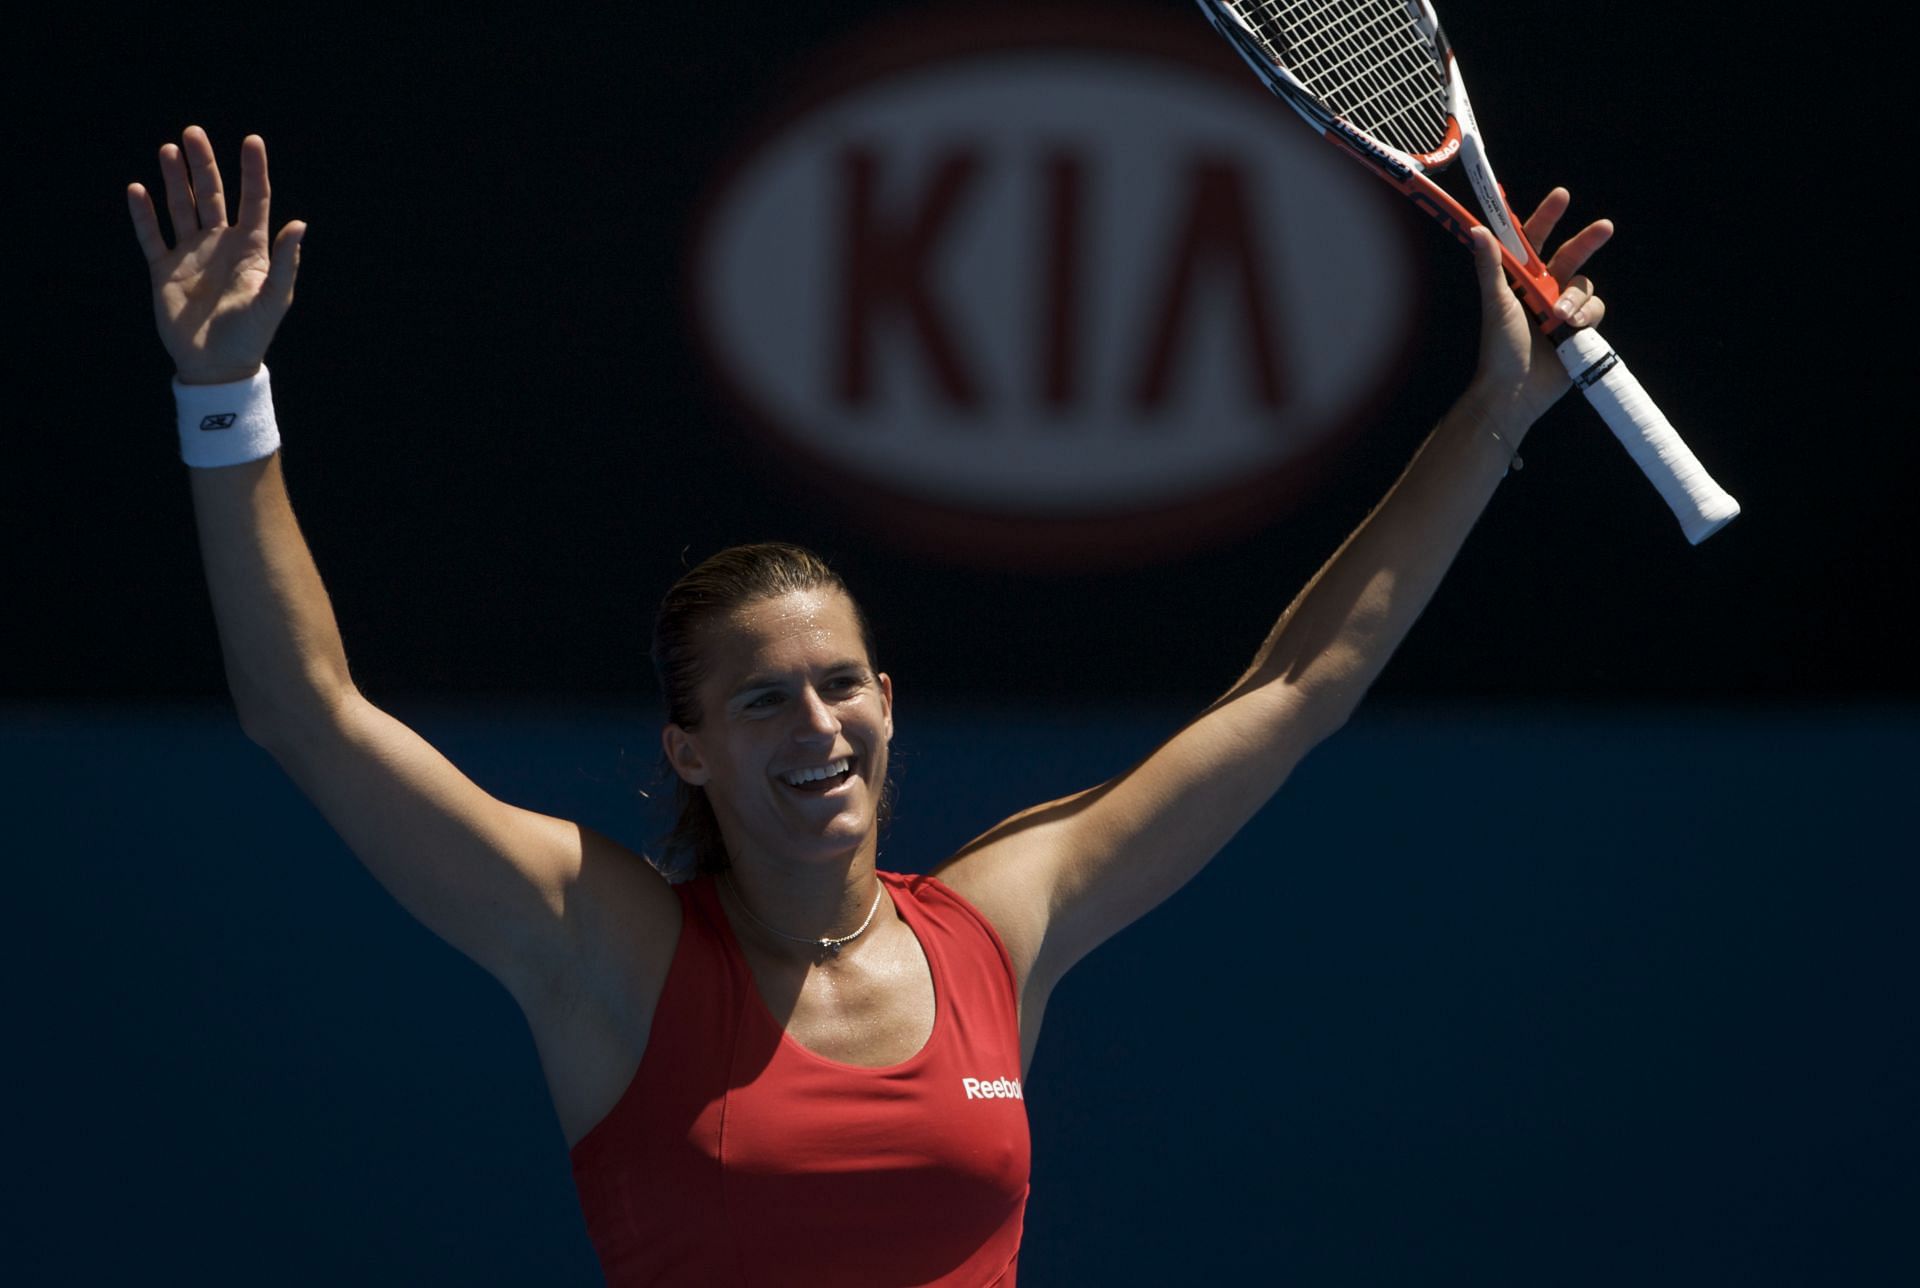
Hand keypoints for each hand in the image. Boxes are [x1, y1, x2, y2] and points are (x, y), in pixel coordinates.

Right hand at [128, 126, 304, 384]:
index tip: (251, 140)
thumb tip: (300, 224)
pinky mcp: (165, 269)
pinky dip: (143, 214)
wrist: (216, 366)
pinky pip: (152, 236)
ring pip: (181, 208)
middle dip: (203, 165)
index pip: (253, 200)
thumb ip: (285, 262)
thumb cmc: (251, 335)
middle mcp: (220, 244)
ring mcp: (191, 254)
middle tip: (193, 133)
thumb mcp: (274, 299)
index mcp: (251, 248)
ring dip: (173, 180)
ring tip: (168, 150)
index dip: (253, 171)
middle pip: (211, 195)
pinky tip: (137, 189)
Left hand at [1462, 188, 1611, 435]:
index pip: (1534, 242)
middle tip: (1605, 227)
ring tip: (1560, 319)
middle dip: (1588, 241)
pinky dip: (1586, 318)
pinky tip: (1571, 332)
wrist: (1515, 390)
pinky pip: (1595, 310)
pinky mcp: (1579, 329)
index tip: (1562, 197)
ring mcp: (1562, 309)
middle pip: (1571, 256)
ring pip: (1585, 287)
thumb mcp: (1496, 303)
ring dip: (1576, 300)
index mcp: (1519, 281)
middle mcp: (1543, 290)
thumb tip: (1476, 230)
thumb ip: (1490, 266)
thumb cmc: (1499, 348)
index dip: (1546, 218)